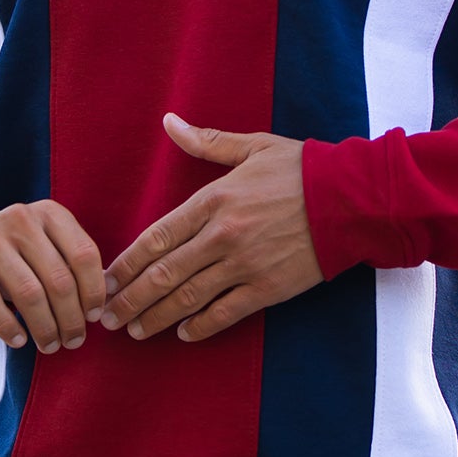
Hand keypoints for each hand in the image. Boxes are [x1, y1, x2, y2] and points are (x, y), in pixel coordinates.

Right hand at [0, 201, 104, 353]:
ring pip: (28, 293)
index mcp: (50, 213)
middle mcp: (20, 218)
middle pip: (59, 278)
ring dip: (44, 327)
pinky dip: (7, 327)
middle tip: (73, 341)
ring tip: (50, 345)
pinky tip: (19, 341)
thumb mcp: (48, 248)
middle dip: (71, 318)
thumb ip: (74, 267)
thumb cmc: (18, 255)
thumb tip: (106, 304)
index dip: (94, 291)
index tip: (94, 317)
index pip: (84, 255)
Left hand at [100, 114, 322, 343]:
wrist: (352, 198)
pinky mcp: (269, 288)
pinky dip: (201, 326)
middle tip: (107, 317)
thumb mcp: (253, 146)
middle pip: (164, 274)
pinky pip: (225, 313)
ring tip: (135, 331)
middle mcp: (222, 235)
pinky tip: (183, 334)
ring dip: (156, 317)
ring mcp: (245, 265)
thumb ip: (207, 140)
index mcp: (214, 199)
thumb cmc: (302, 169)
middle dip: (131, 299)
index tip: (105, 280)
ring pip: (188, 298)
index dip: (126, 264)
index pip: (156, 238)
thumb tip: (170, 121)